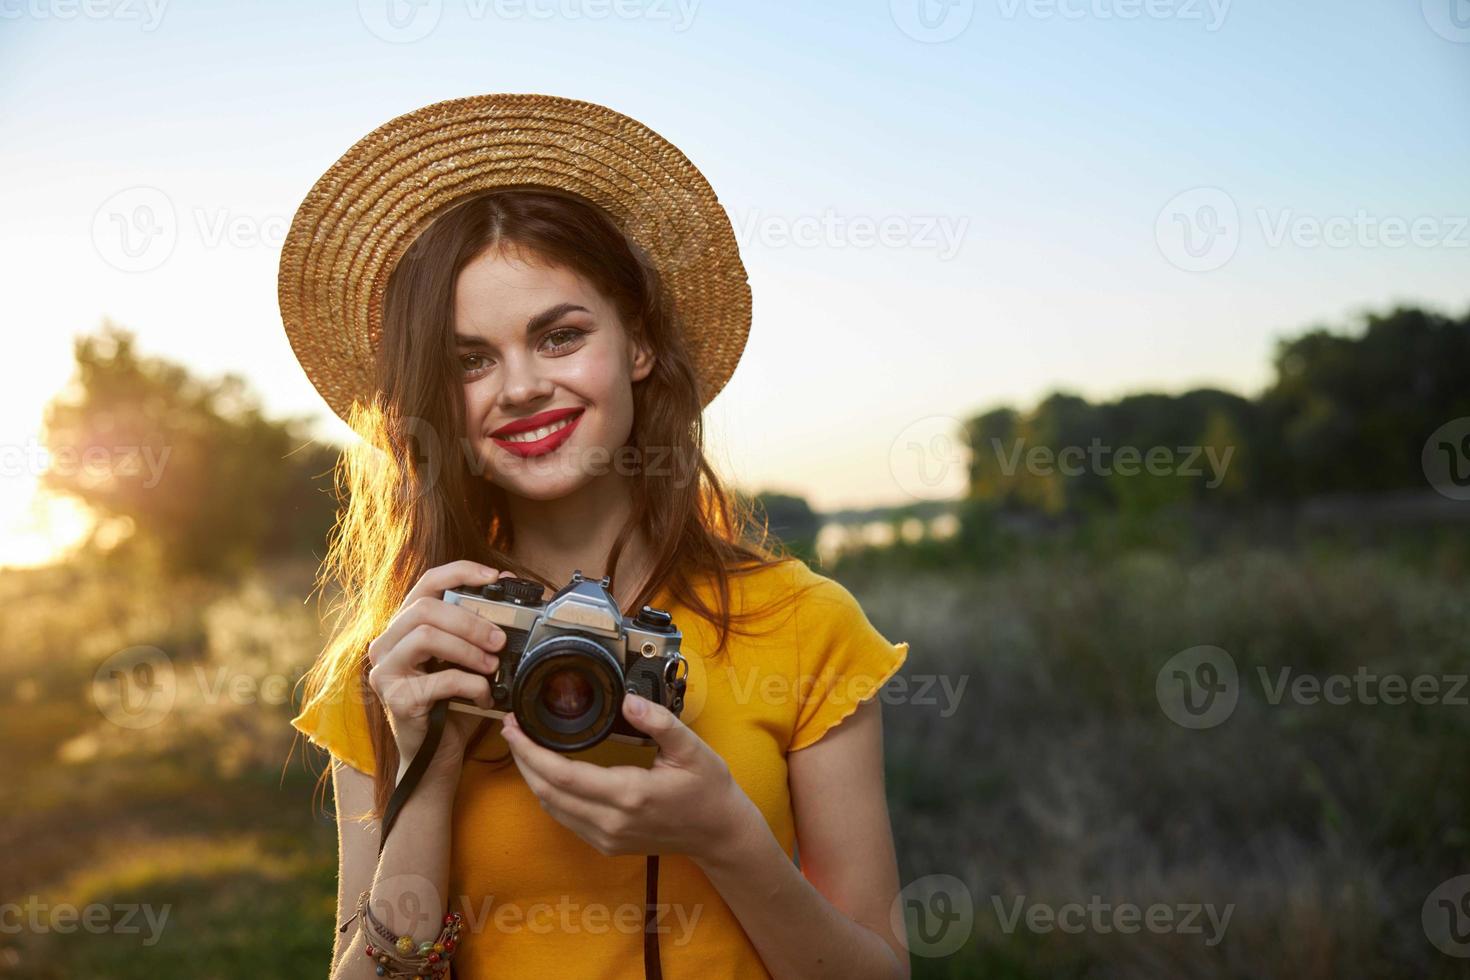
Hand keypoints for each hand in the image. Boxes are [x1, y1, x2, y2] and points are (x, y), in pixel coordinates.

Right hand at [367, 560, 507, 782]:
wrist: (436, 757)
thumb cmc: (453, 704)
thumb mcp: (469, 659)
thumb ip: (481, 626)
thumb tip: (512, 586)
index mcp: (405, 627)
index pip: (426, 583)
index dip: (460, 572)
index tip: (493, 577)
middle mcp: (386, 644)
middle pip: (426, 609)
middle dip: (471, 620)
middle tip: (500, 639)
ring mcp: (386, 671)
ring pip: (426, 636)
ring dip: (469, 649)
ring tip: (492, 666)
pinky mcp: (396, 699)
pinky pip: (439, 679)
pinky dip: (471, 685)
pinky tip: (484, 696)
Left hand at [501, 693, 760, 862]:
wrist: (718, 832)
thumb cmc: (707, 787)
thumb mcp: (691, 747)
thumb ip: (659, 721)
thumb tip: (628, 700)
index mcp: (629, 793)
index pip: (562, 774)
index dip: (530, 751)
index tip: (514, 727)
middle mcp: (611, 821)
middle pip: (547, 791)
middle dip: (522, 760)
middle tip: (511, 728)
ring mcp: (607, 837)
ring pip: (551, 808)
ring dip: (532, 777)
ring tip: (523, 746)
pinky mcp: (606, 844)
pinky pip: (565, 818)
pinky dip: (549, 793)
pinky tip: (547, 771)